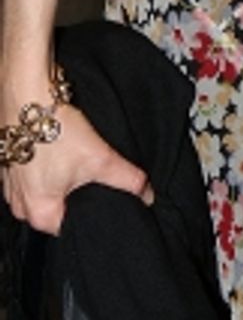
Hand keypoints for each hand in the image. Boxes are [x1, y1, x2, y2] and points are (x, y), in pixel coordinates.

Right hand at [1, 104, 151, 234]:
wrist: (27, 96)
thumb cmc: (54, 131)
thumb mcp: (99, 157)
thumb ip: (126, 179)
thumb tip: (147, 194)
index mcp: (38, 214)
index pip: (70, 228)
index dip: (91, 213)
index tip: (103, 199)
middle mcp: (20, 206)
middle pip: (57, 209)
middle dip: (76, 195)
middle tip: (92, 177)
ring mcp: (12, 185)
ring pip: (45, 190)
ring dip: (60, 179)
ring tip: (75, 160)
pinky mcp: (12, 164)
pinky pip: (34, 175)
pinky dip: (47, 166)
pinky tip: (60, 150)